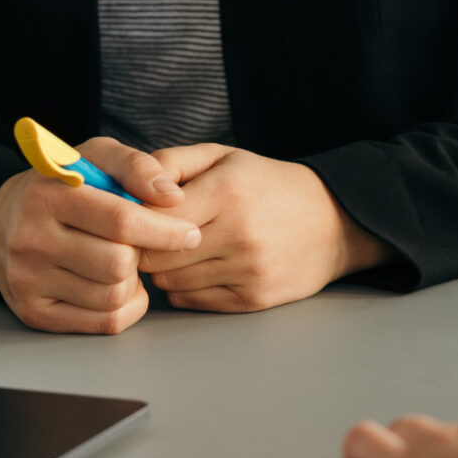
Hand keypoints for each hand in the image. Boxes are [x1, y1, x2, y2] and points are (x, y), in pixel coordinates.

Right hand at [0, 137, 198, 334]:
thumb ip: (135, 166)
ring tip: (123, 262)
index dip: (164, 230)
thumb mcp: (93, 158)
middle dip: (142, 255)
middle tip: (140, 244)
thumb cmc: (61, 188)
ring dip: (133, 282)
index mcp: (48, 195)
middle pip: (118, 265)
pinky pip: (102, 323)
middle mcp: (31, 240)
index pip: (120, 221)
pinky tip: (118, 286)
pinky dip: (125, 307)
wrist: (0, 224)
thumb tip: (172, 194)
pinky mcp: (33, 313)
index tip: (189, 233)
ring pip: (112, 297)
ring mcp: (28, 281)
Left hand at [135, 144, 389, 311]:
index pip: (151, 219)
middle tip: (148, 237)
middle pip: (156, 257)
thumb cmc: (268, 185)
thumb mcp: (222, 156)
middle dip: (144, 248)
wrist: (333, 222)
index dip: (133, 220)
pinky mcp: (253, 300)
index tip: (130, 216)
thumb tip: (124, 187)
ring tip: (178, 250)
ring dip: (164, 269)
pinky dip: (185, 287)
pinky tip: (199, 267)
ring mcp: (247, 271)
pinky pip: (192, 301)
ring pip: (170, 282)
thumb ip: (169, 163)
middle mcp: (238, 234)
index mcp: (227, 191)